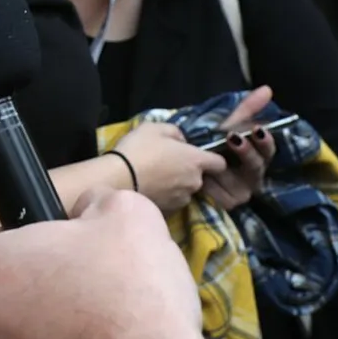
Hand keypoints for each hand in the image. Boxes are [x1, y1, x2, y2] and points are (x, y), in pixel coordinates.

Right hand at [113, 121, 228, 212]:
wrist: (117, 180)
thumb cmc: (138, 149)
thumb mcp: (154, 128)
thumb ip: (175, 132)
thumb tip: (182, 141)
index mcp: (195, 159)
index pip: (220, 163)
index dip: (212, 159)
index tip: (199, 156)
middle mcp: (194, 181)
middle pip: (200, 177)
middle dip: (188, 172)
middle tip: (167, 165)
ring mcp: (182, 199)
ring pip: (186, 190)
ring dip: (177, 185)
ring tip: (156, 179)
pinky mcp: (169, 211)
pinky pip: (172, 202)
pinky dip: (165, 197)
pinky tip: (150, 190)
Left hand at [199, 87, 275, 210]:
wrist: (174, 165)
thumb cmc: (203, 143)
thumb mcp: (223, 126)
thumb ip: (245, 109)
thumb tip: (267, 89)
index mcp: (253, 154)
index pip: (267, 148)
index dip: (265, 140)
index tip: (257, 129)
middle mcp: (251, 173)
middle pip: (258, 165)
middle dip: (248, 152)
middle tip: (235, 139)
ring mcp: (241, 190)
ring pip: (244, 180)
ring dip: (230, 169)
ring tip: (217, 158)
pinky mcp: (228, 202)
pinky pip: (227, 194)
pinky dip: (217, 185)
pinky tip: (207, 178)